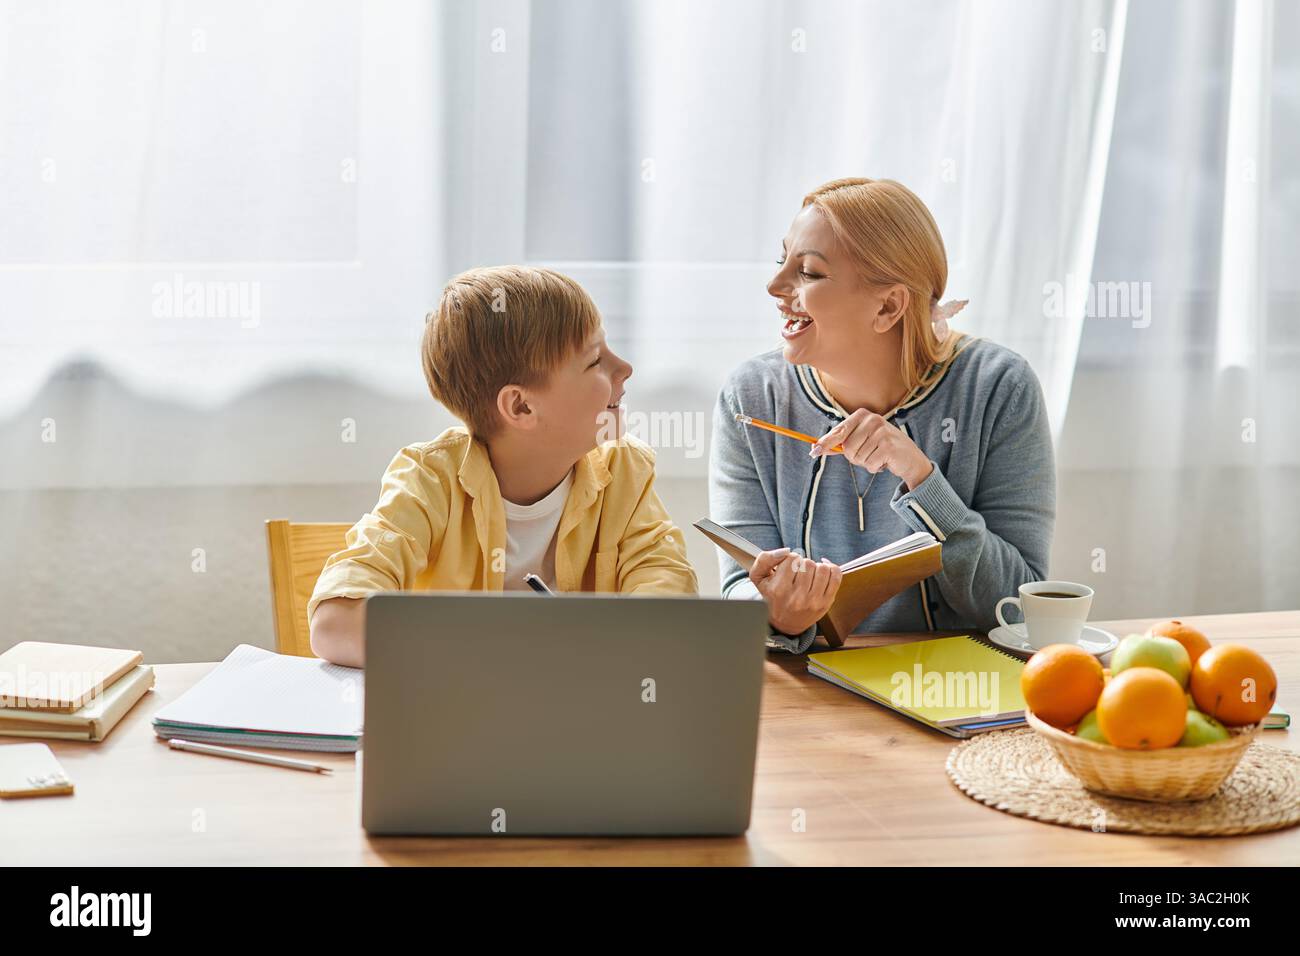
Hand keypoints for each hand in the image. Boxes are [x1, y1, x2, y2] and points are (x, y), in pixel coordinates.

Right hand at [749, 549, 843, 635]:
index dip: (790, 559)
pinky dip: (831, 569)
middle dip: (802, 564)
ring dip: (816, 568)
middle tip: (797, 573)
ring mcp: (813, 601)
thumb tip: (786, 551)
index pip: (791, 558)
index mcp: (778, 590)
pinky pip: (836, 576)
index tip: (787, 567)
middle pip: (807, 563)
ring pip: (822, 568)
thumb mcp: (759, 578)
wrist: (784, 623)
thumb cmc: (772, 597)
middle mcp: (796, 597)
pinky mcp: (826, 602)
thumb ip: (765, 559)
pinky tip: (823, 572)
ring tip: (808, 575)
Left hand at [810, 409, 932, 489]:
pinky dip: (874, 467)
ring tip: (878, 456)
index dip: (826, 442)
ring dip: (866, 462)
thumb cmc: (881, 448)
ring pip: (857, 457)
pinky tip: (884, 461)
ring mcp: (882, 432)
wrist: (909, 458)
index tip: (814, 451)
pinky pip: (869, 464)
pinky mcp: (889, 446)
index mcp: (862, 415)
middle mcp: (872, 420)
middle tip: (869, 453)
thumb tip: (816, 447)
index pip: (839, 431)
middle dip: (855, 457)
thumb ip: (839, 443)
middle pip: (847, 448)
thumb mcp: (860, 441)